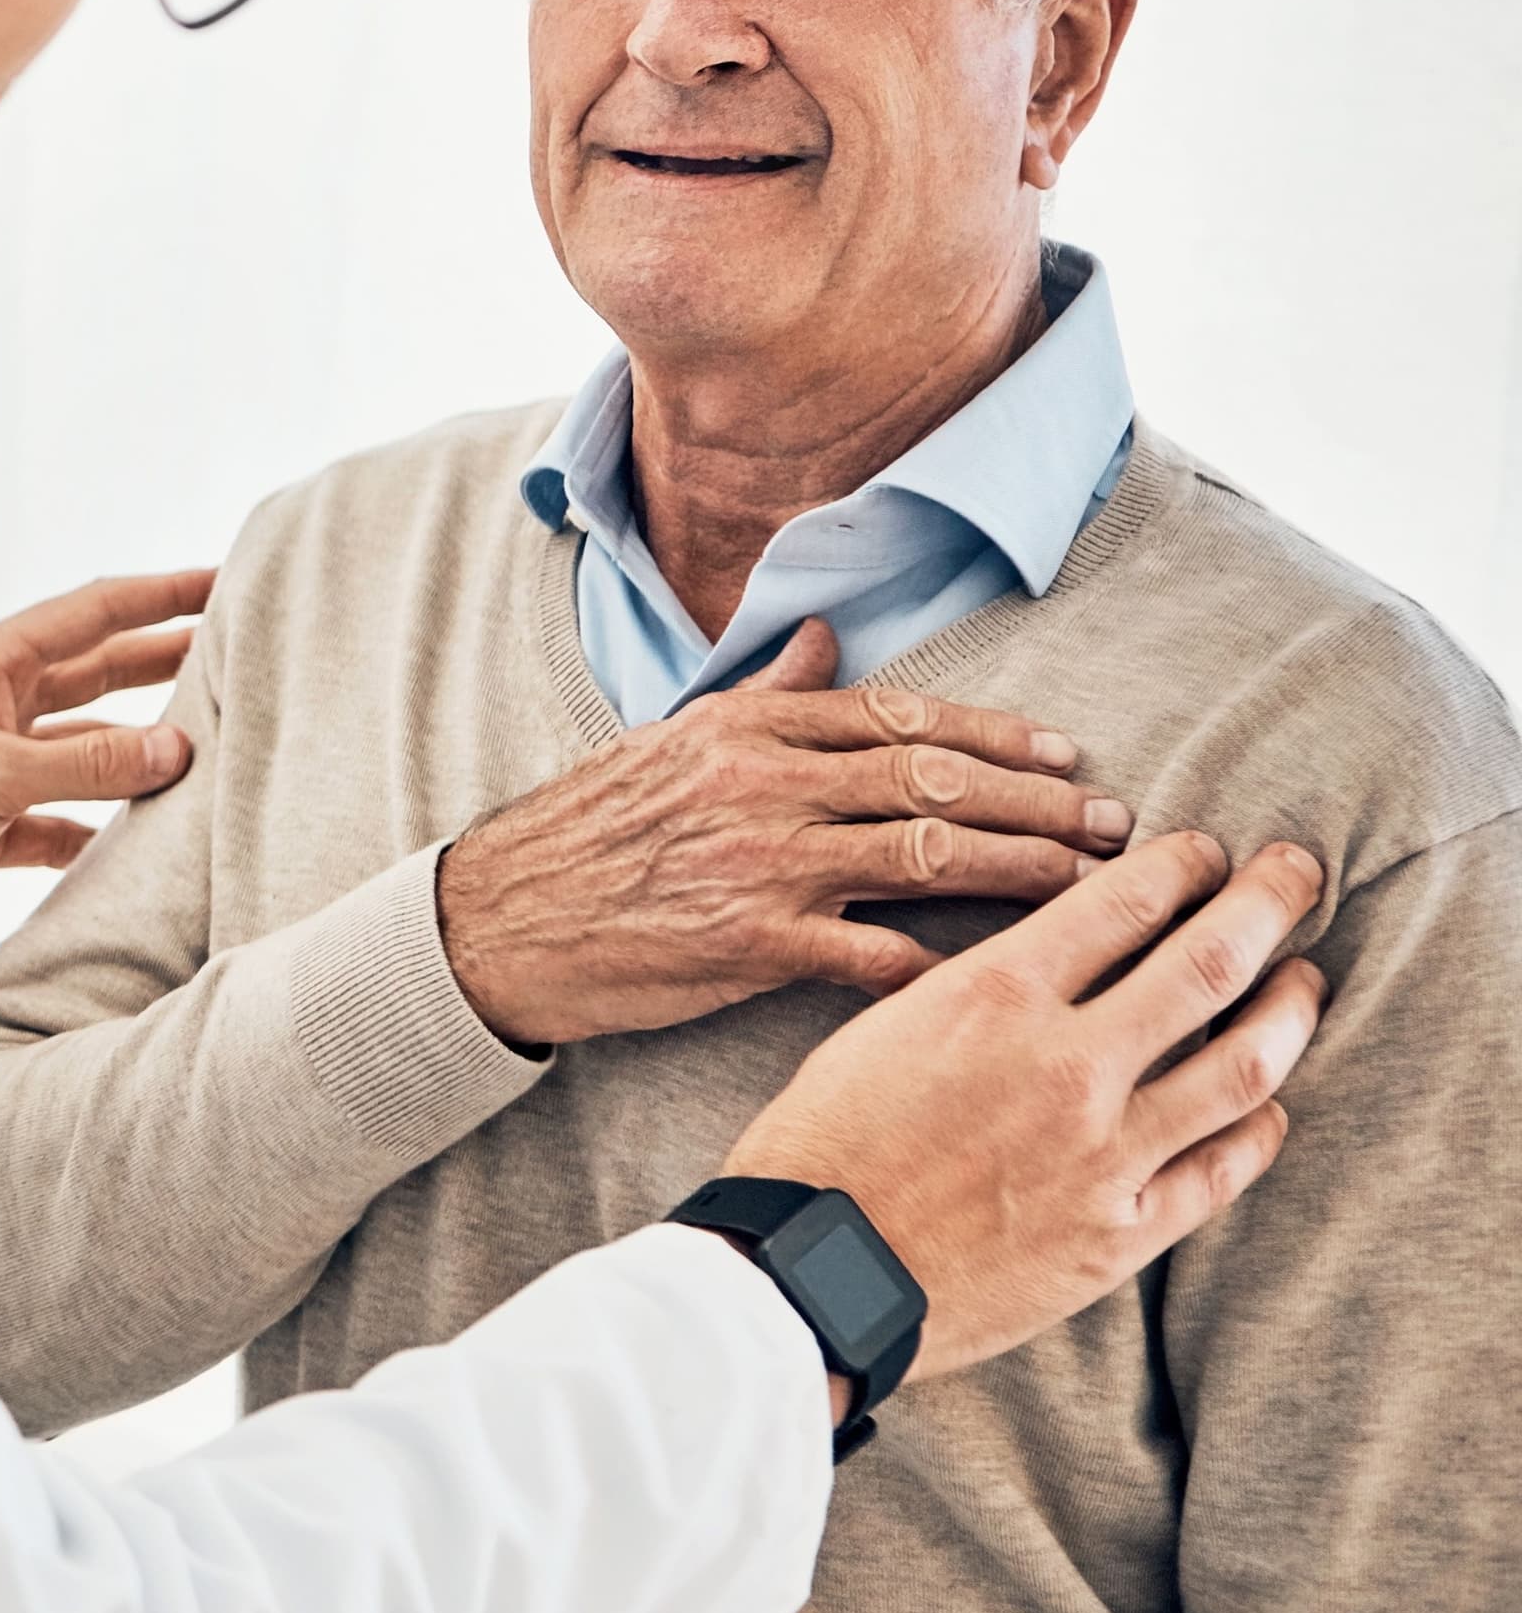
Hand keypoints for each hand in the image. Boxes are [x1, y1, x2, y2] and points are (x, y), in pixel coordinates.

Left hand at [0, 570, 211, 942]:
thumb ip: (89, 763)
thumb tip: (176, 747)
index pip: (95, 613)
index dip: (161, 595)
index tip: (224, 580)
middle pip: (99, 675)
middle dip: (166, 663)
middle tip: (238, 657)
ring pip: (86, 751)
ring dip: (140, 753)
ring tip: (211, 750)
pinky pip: (60, 820)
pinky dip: (100, 828)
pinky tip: (144, 841)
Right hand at [435, 620, 1134, 1046]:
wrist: (498, 919)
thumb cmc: (585, 833)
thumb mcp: (669, 740)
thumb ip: (763, 692)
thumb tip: (827, 637)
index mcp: (748, 726)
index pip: (901, 717)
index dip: (997, 734)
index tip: (1066, 752)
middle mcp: (765, 781)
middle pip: (935, 779)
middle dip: (1038, 799)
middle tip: (1115, 822)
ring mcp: (762, 861)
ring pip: (927, 852)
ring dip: (1023, 868)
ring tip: (1093, 887)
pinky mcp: (752, 942)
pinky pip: (875, 951)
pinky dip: (946, 964)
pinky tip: (1006, 975)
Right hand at [722, 831, 1326, 1382]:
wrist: (812, 1269)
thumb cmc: (822, 1144)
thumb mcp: (881, 1027)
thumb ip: (976, 991)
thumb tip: (1044, 964)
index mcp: (994, 995)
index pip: (1125, 899)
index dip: (1183, 863)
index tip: (1206, 852)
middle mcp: (1066, 1062)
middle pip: (1209, 960)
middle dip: (1268, 901)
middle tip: (1296, 873)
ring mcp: (1104, 1151)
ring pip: (1244, 1064)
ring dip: (1289, 1010)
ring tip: (1305, 981)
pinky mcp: (1120, 1232)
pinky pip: (1222, 1170)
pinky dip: (1259, 1127)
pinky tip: (1269, 1106)